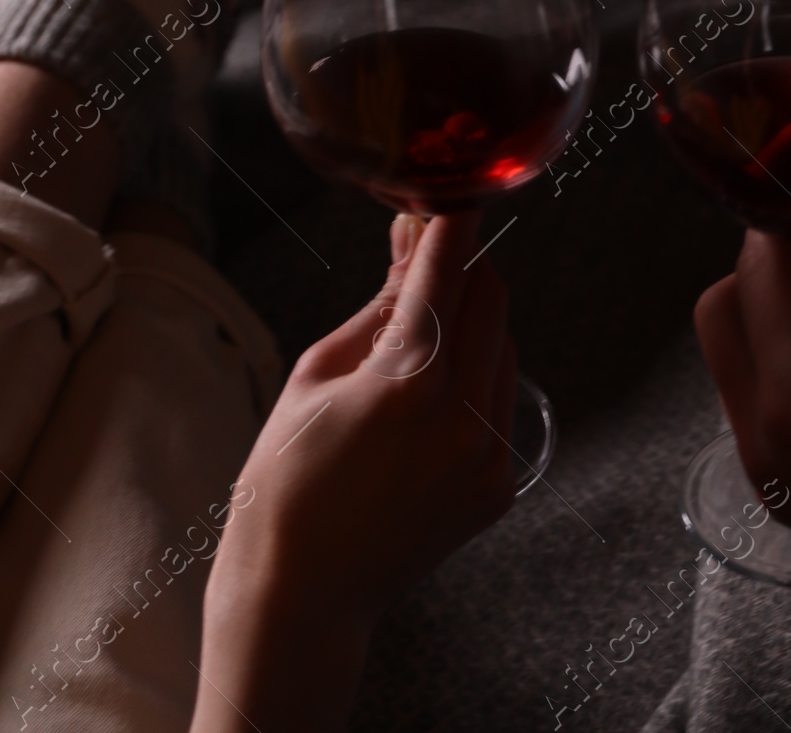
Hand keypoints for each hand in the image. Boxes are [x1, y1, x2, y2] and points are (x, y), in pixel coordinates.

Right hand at [195, 211, 515, 732]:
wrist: (301, 597)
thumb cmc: (287, 482)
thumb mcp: (316, 374)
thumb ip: (379, 305)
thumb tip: (413, 242)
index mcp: (410, 377)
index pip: (450, 266)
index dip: (453, 220)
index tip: (454, 192)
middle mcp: (464, 413)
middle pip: (492, 297)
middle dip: (461, 270)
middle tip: (421, 268)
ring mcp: (488, 455)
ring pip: (503, 346)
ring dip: (471, 327)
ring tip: (409, 354)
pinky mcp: (498, 486)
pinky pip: (500, 402)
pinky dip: (474, 384)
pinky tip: (423, 410)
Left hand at [694, 230, 790, 624]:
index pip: (756, 276)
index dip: (784, 220)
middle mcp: (758, 437)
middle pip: (722, 313)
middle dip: (766, 269)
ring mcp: (768, 470)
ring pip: (738, 356)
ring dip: (778, 315)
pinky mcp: (789, 488)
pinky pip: (763, 399)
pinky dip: (790, 361)